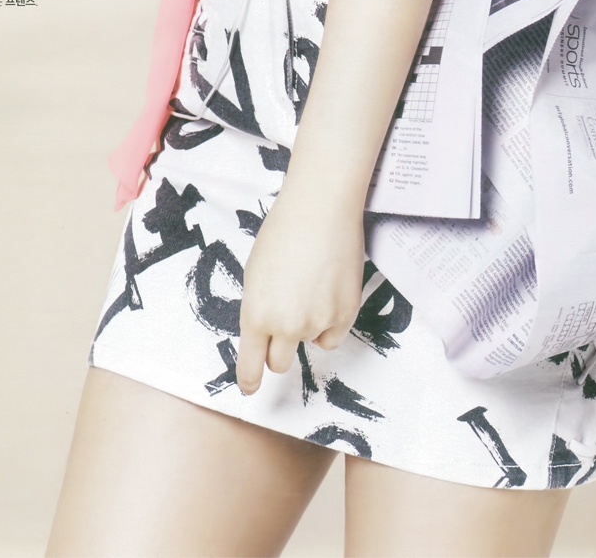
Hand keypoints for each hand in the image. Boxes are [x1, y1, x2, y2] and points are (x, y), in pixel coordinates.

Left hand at [235, 187, 363, 394]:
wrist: (321, 207)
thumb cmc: (284, 232)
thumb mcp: (255, 274)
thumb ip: (259, 309)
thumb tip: (267, 333)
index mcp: (256, 315)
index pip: (251, 366)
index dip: (249, 380)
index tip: (250, 387)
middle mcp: (287, 325)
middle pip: (279, 363)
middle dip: (278, 349)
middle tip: (284, 323)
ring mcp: (318, 321)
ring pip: (309, 342)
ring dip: (307, 325)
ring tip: (310, 284)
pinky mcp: (346, 313)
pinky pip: (333, 336)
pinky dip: (329, 322)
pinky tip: (328, 292)